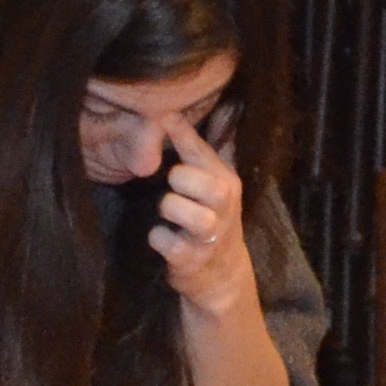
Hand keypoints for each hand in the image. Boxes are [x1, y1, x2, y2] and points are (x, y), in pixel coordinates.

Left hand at [149, 110, 257, 321]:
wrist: (222, 273)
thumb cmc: (212, 219)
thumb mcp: (213, 183)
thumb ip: (195, 150)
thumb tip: (173, 112)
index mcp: (227, 181)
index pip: (201, 150)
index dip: (181, 132)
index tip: (164, 116)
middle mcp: (224, 205)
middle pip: (193, 179)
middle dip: (178, 180)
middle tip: (177, 189)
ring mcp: (210, 234)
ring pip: (180, 209)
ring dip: (170, 209)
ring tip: (172, 215)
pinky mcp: (191, 258)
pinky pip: (164, 240)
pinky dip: (159, 238)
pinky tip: (166, 239)